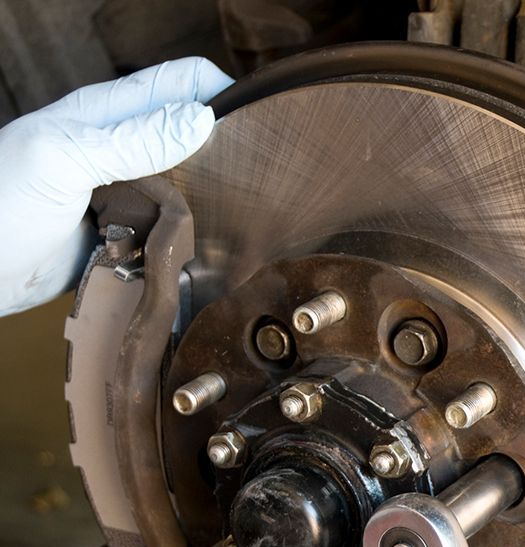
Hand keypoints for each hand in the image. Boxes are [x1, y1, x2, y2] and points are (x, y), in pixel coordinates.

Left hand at [0, 57, 232, 315]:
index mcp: (107, 113)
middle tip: (258, 178)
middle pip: (193, 134)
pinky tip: (206, 247)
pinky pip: (172, 230)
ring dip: (214, 199)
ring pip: (190, 186)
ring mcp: (127, 193)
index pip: (181, 82)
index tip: (255, 125)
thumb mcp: (65, 159)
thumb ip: (133, 140)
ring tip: (243, 215)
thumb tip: (203, 121)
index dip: (221, 92)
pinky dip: (191, 237)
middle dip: (228, 149)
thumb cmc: (1, 205)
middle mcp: (122, 149)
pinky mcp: (128, 236)